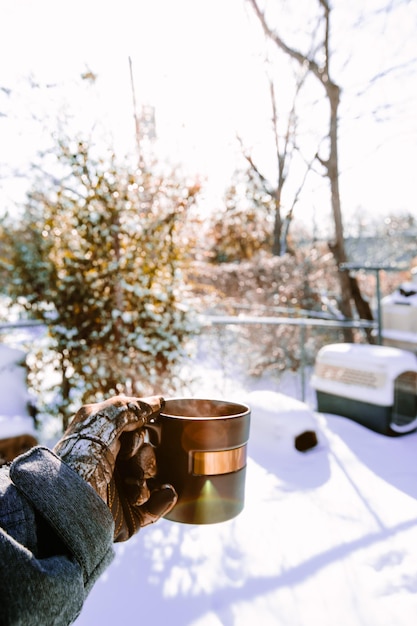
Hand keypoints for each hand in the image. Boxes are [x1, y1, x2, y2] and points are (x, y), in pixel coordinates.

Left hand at [54, 395, 176, 541]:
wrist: (70, 502)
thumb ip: (129, 408)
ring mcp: (120, 493)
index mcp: (102, 446)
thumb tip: (159, 402)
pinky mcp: (129, 517)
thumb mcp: (102, 419)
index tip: (133, 433)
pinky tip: (164, 492)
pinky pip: (159, 505)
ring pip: (153, 477)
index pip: (135, 433)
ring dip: (147, 477)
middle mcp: (111, 468)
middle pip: (147, 455)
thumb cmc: (81, 456)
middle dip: (143, 457)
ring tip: (132, 485)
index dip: (139, 431)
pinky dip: (164, 498)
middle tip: (127, 459)